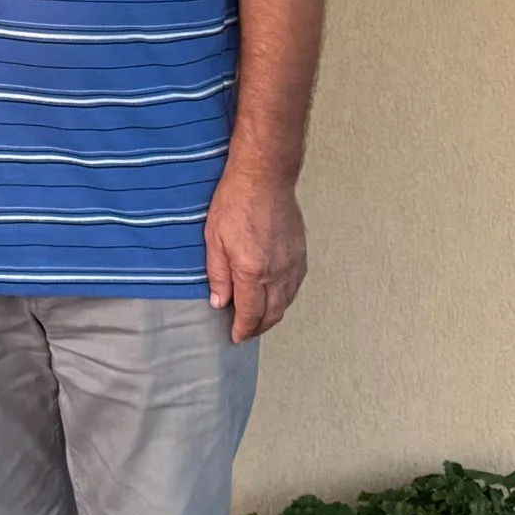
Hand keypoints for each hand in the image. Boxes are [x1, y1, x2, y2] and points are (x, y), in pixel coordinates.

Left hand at [204, 167, 307, 342]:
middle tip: (246, 331)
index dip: (243, 329)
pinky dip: (286, 297)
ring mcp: (292, 263)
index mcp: (252, 271)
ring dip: (274, 314)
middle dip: (258, 327)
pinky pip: (296, 285)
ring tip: (260, 318)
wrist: (264, 178)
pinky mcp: (300, 253)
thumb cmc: (236, 202)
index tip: (236, 336)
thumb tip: (219, 302)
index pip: (250, 313)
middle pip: (272, 313)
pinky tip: (277, 295)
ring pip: (287, 301)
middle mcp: (277, 272)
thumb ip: (218, 275)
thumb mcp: (213, 239)